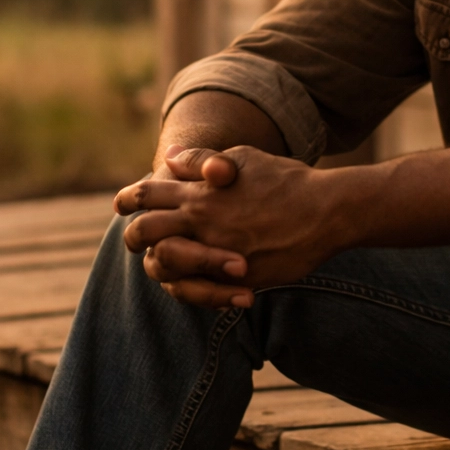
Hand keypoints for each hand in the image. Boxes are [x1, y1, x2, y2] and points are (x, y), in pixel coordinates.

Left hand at [113, 145, 346, 309]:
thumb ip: (202, 161)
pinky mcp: (236, 279)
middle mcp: (202, 223)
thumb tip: (170, 158)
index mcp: (200, 193)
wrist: (327, 212)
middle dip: (133, 237)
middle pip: (143, 234)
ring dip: (161, 266)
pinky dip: (193, 288)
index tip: (122, 204)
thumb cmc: (287, 181)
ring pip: (164, 268)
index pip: (146, 194)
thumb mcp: (243, 159)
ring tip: (166, 264)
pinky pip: (198, 291)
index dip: (127, 198)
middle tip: (136, 239)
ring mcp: (217, 254)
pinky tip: (199, 280)